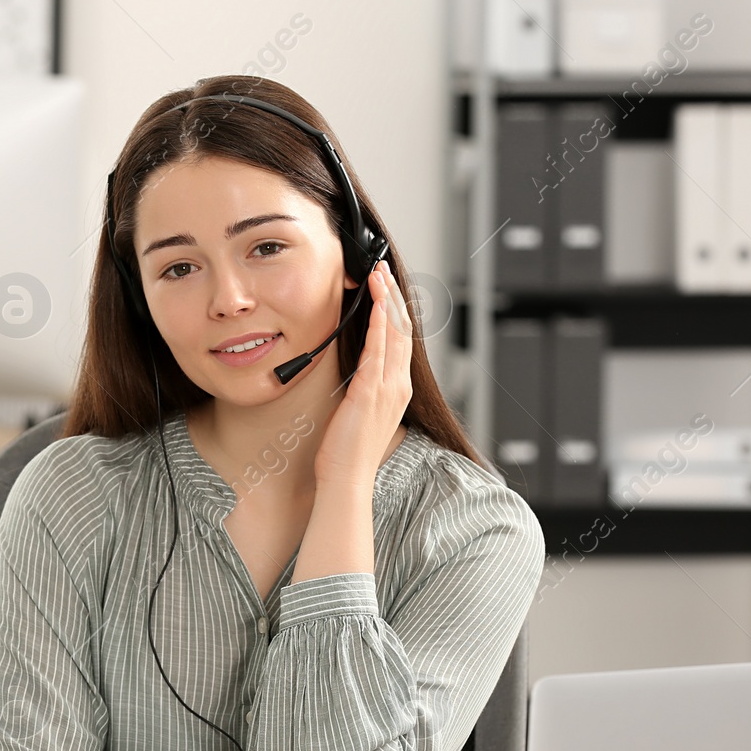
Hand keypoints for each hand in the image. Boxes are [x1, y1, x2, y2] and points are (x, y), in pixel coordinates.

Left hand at [312, 259, 413, 489]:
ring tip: (378, 275)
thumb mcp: (359, 413)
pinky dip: (380, 324)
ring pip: (395, 334)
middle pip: (403, 330)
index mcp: (396, 391)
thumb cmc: (347, 452)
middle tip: (382, 270)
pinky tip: (376, 304)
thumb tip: (357, 371)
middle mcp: (398, 386)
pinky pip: (379, 351)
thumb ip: (364, 389)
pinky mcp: (371, 393)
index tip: (386, 288)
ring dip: (387, 301)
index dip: (395, 311)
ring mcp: (387, 389)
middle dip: (393, 297)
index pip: (401, 341)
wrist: (347, 480)